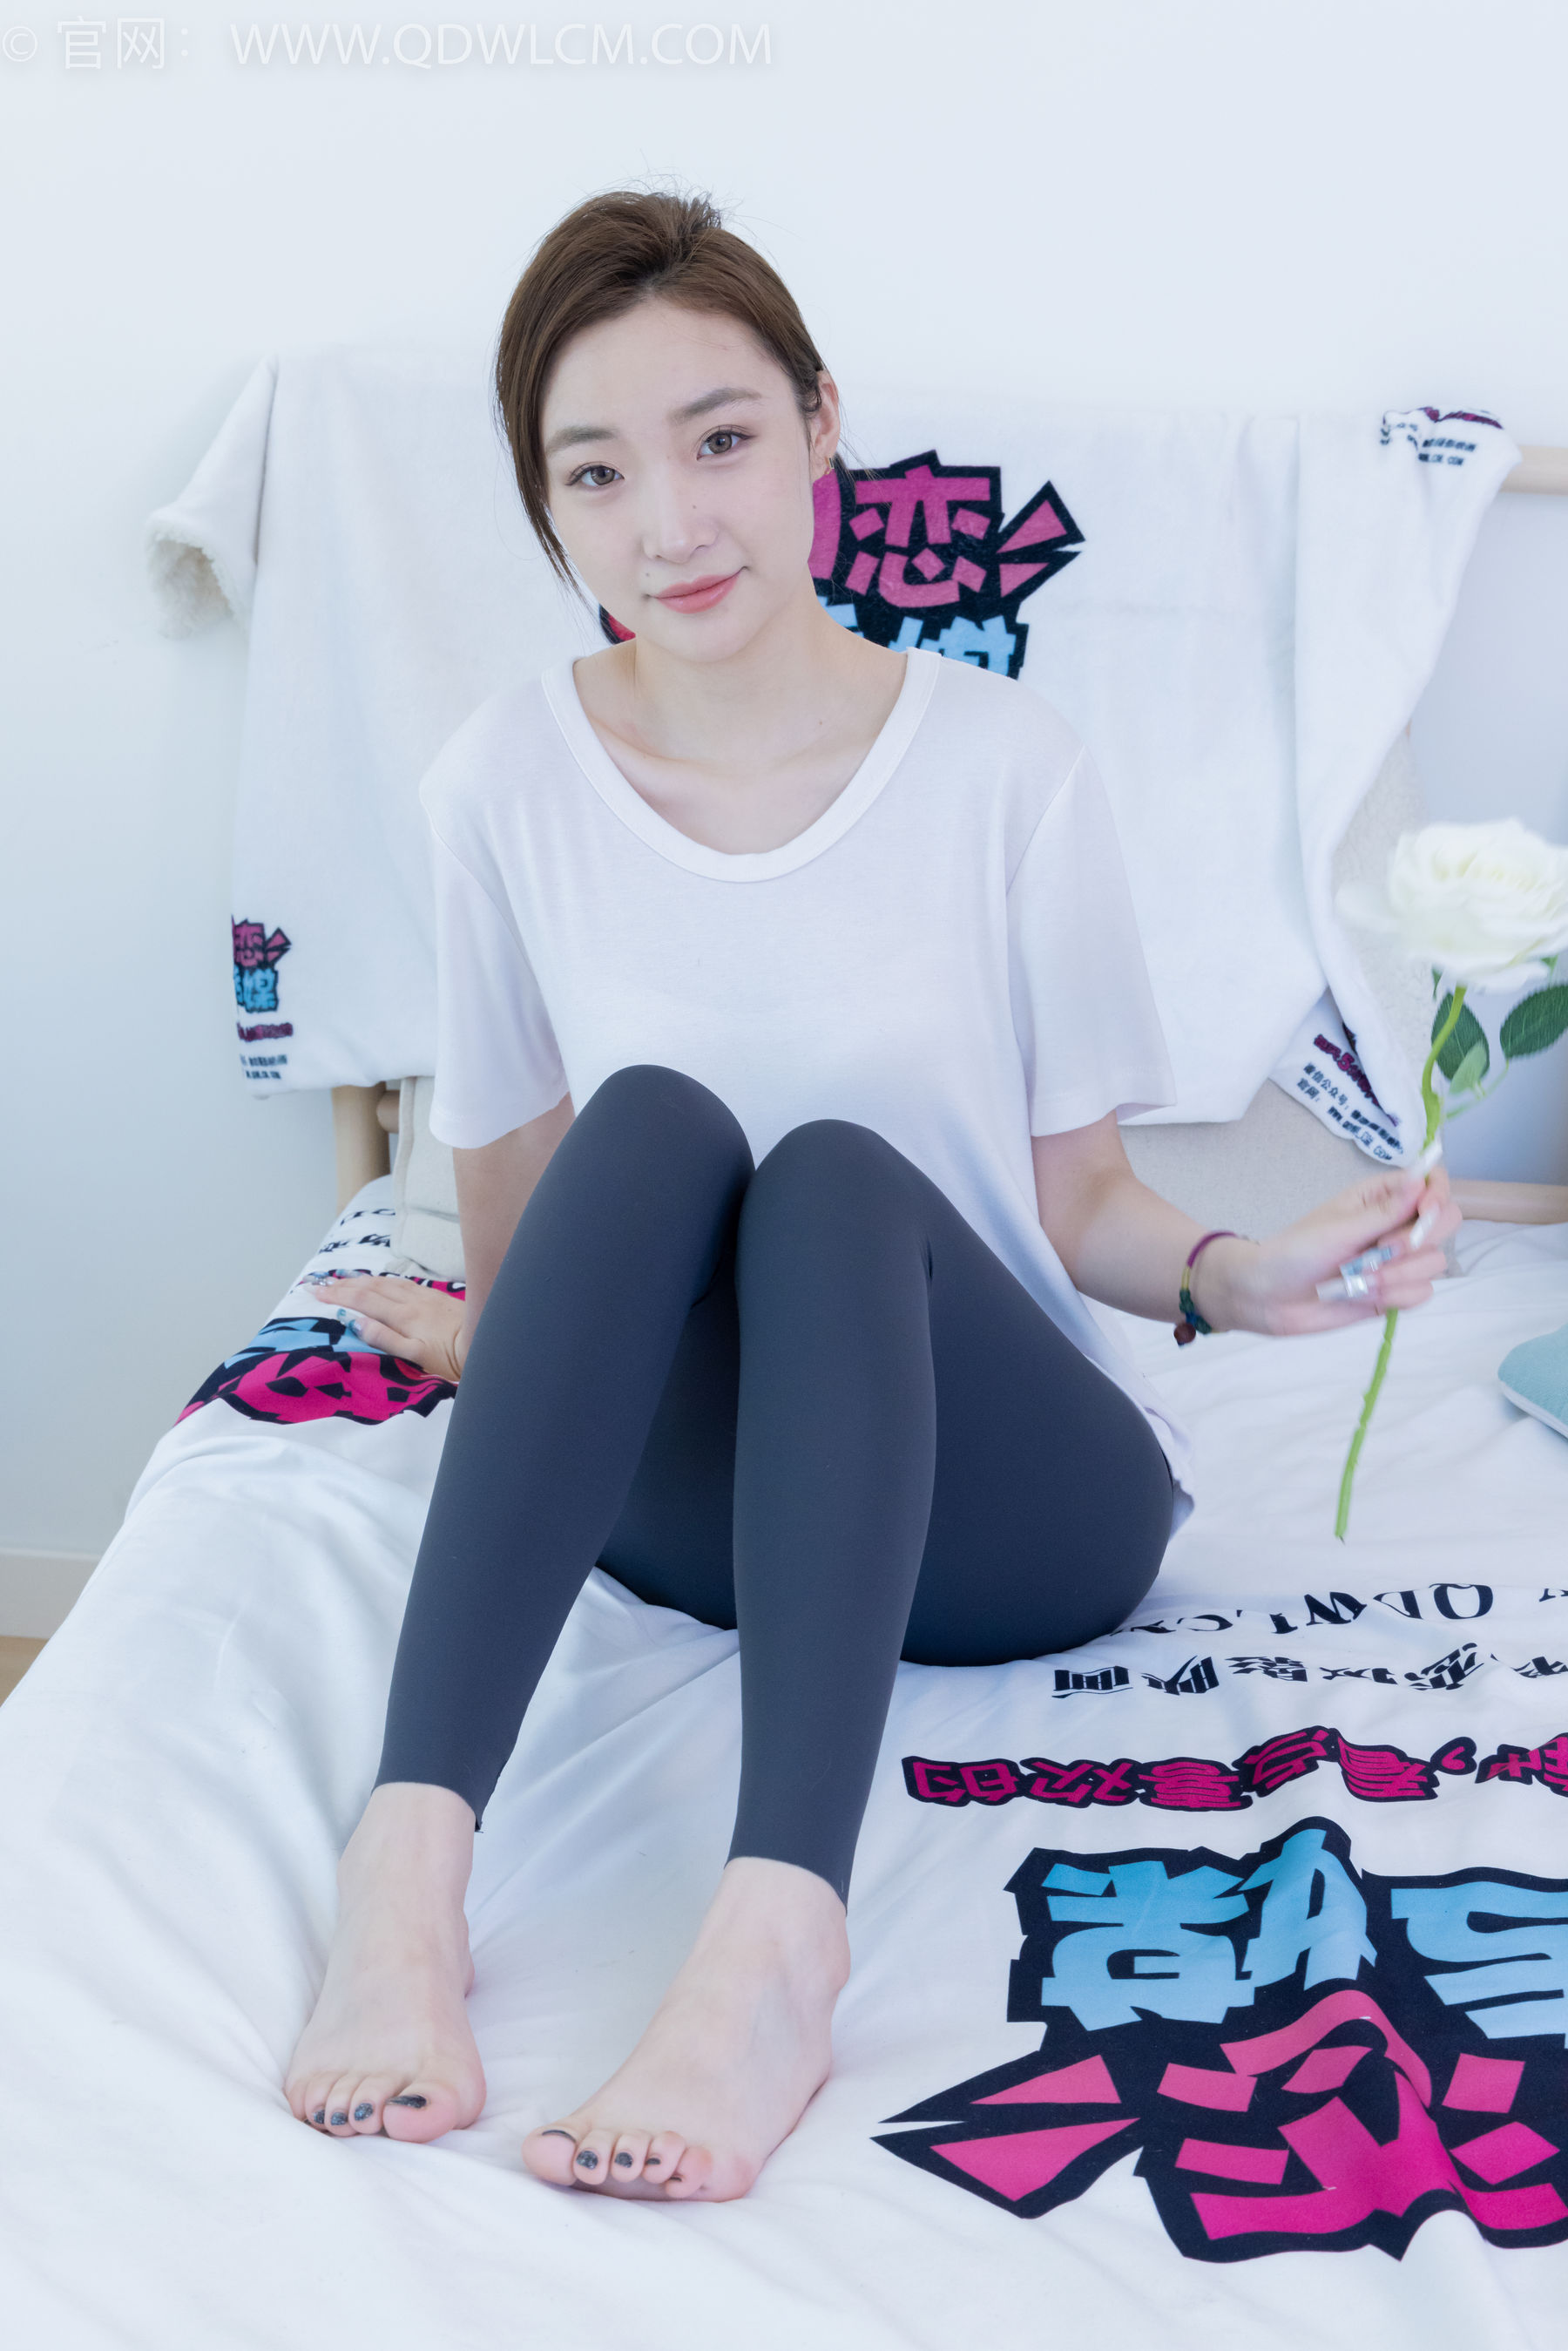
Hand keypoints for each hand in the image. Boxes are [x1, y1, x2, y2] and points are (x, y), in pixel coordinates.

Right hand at [307, 1275, 467, 1382]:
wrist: (488, 1340)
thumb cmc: (453, 1358)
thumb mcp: (416, 1356)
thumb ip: (385, 1339)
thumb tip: (356, 1322)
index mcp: (403, 1317)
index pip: (362, 1301)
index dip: (337, 1295)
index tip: (315, 1293)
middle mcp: (411, 1302)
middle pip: (370, 1288)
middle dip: (343, 1285)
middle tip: (320, 1283)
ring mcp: (424, 1297)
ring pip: (386, 1282)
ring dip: (362, 1279)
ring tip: (344, 1277)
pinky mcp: (435, 1298)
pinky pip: (403, 1283)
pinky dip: (385, 1280)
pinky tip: (382, 1281)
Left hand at [1198, 1166, 1460, 1338]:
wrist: (1270, 1298)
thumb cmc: (1295, 1252)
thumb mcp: (1339, 1227)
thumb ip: (1385, 1210)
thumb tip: (1420, 1178)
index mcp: (1381, 1197)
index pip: (1433, 1183)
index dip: (1438, 1195)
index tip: (1426, 1210)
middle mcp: (1395, 1225)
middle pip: (1446, 1223)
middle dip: (1417, 1240)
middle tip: (1379, 1250)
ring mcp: (1398, 1260)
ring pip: (1434, 1263)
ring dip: (1398, 1274)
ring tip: (1358, 1279)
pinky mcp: (1395, 1292)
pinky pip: (1421, 1293)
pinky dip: (1395, 1296)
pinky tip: (1363, 1295)